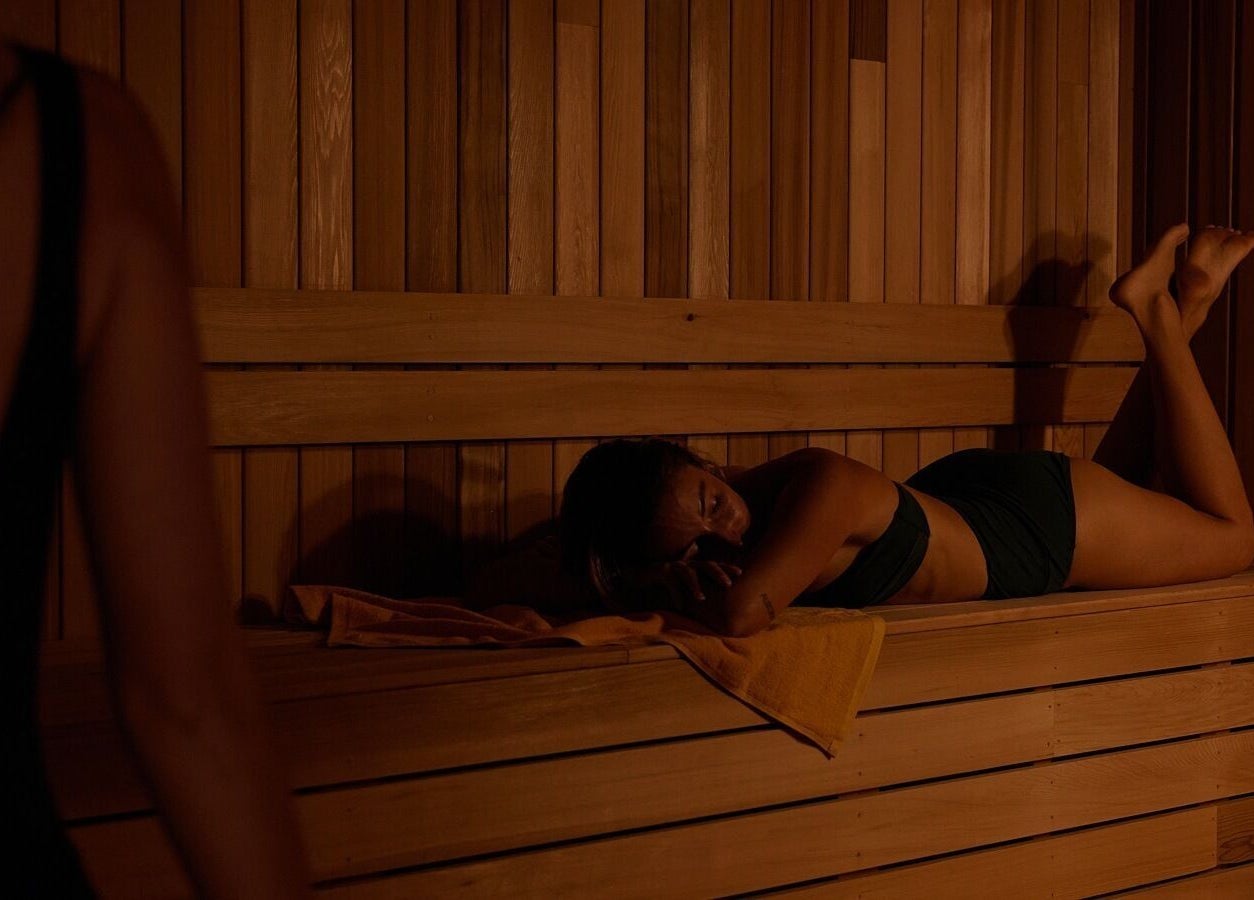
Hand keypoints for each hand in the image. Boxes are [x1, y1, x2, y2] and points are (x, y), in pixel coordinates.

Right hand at [623, 558, 742, 616]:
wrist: (643, 574)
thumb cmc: (669, 582)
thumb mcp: (686, 585)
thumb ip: (699, 590)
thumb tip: (715, 606)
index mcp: (696, 567)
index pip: (715, 565)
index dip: (727, 567)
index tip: (740, 573)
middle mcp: (688, 565)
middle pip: (706, 565)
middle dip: (718, 573)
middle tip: (728, 584)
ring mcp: (675, 567)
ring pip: (688, 573)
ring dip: (695, 586)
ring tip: (701, 599)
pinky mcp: (661, 572)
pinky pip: (670, 583)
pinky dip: (676, 594)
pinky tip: (681, 606)